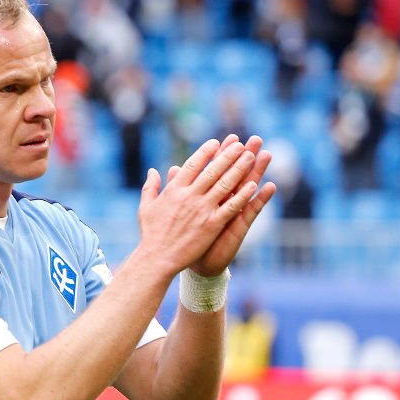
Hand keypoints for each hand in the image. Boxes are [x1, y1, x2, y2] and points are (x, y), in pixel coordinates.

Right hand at [135, 138, 260, 279]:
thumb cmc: (151, 233)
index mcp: (174, 189)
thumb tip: (152, 170)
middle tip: (240, 144)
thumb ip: (150, 187)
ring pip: (225, 184)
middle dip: (228, 155)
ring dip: (239, 169)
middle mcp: (189, 195)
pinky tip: (254, 185)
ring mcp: (202, 209)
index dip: (206, 152)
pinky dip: (242, 195)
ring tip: (251, 157)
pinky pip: (230, 206)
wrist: (157, 257)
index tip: (216, 142)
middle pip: (213, 170)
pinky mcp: (212, 224)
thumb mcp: (146, 206)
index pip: (193, 164)